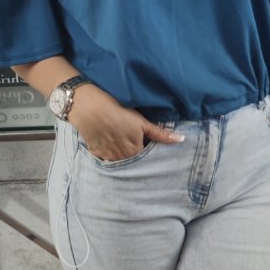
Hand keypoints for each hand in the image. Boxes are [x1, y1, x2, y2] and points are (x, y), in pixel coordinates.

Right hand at [69, 84, 183, 161]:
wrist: (88, 105)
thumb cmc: (116, 109)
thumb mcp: (141, 121)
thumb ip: (160, 134)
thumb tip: (181, 140)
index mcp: (135, 149)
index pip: (145, 159)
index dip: (147, 154)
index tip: (147, 150)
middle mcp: (122, 156)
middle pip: (132, 162)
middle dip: (135, 159)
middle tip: (133, 147)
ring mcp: (108, 156)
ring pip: (119, 163)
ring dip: (122, 159)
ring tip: (121, 148)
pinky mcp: (95, 153)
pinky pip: (105, 161)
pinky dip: (108, 157)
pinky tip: (109, 147)